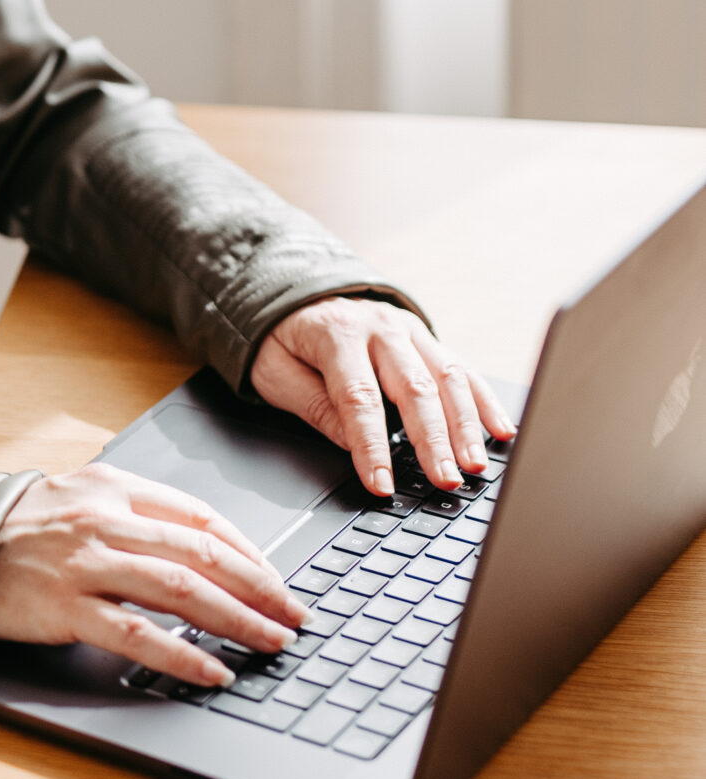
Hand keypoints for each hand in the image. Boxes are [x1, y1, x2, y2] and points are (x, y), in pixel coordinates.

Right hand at [0, 465, 305, 687]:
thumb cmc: (15, 529)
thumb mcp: (76, 498)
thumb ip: (131, 515)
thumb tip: (198, 551)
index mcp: (113, 486)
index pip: (199, 516)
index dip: (248, 552)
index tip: (277, 581)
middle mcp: (104, 518)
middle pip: (202, 552)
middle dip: (259, 588)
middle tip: (295, 617)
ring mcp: (85, 562)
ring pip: (181, 589)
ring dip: (236, 619)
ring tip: (271, 643)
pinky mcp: (65, 605)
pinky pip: (137, 633)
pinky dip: (183, 654)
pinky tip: (213, 671)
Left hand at [250, 297, 513, 498]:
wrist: (297, 294)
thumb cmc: (285, 340)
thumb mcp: (276, 371)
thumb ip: (315, 406)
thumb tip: (353, 444)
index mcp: (337, 334)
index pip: (359, 398)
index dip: (372, 445)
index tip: (382, 484)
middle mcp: (380, 328)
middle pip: (414, 388)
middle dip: (433, 439)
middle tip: (445, 479)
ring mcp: (409, 330)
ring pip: (447, 377)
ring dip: (465, 425)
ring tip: (475, 464)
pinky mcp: (426, 338)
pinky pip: (462, 369)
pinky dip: (484, 401)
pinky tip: (500, 430)